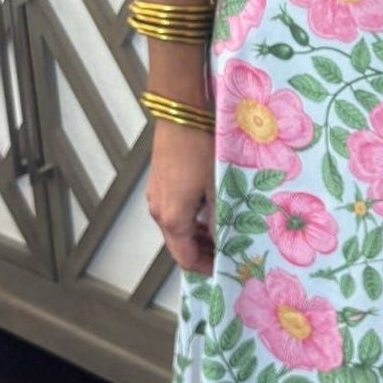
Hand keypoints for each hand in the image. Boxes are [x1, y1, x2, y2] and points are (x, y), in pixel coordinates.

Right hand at [149, 119, 215, 274]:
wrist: (182, 115)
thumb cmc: (201, 150)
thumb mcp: (217, 187)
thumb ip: (221, 218)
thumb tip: (226, 239)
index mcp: (173, 219)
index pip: (185, 258)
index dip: (204, 267)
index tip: (224, 267)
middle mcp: (158, 211)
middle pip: (178, 245)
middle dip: (201, 252)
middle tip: (226, 252)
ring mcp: (155, 196)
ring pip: (175, 228)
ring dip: (196, 235)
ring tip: (222, 232)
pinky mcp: (158, 182)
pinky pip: (172, 211)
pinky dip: (189, 219)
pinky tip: (209, 209)